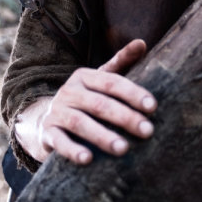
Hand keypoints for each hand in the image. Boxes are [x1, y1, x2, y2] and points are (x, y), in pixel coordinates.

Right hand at [17, 39, 156, 164]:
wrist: (48, 120)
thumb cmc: (86, 98)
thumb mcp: (101, 79)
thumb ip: (122, 62)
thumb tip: (142, 42)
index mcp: (85, 76)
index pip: (111, 82)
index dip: (132, 93)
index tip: (153, 106)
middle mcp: (69, 91)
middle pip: (99, 103)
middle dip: (125, 117)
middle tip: (147, 131)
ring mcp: (57, 112)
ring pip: (80, 123)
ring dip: (102, 136)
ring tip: (124, 149)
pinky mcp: (47, 133)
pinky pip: (59, 142)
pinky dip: (73, 151)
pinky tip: (88, 159)